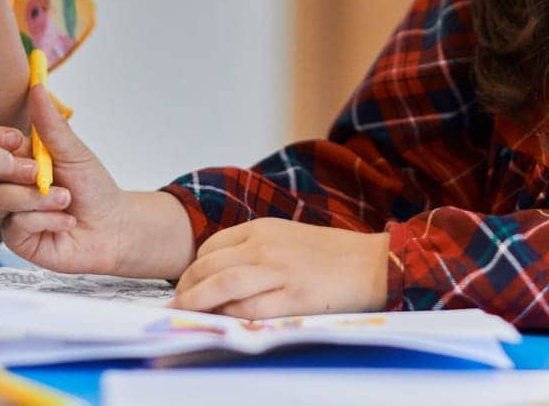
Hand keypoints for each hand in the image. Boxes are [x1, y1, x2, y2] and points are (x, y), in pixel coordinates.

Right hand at [0, 84, 128, 273]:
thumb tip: (37, 88)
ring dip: (41, 198)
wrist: (111, 227)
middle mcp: (5, 184)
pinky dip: (47, 219)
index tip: (16, 141)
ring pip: (2, 198)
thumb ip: (50, 125)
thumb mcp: (73, 152)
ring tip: (66, 199)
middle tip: (43, 174)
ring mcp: (7, 212)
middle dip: (18, 170)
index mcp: (15, 158)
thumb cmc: (93, 187)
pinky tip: (65, 221)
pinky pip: (17, 224)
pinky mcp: (15, 238)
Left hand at [171, 219, 388, 318]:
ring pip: (222, 286)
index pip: (211, 247)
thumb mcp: (287, 236)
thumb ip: (255, 247)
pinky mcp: (293, 298)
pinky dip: (229, 316)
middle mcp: (266, 246)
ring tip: (183, 314)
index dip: (193, 268)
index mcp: (263, 228)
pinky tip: (221, 321)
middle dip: (186, 288)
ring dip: (197, 302)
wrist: (373, 263)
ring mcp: (279, 272)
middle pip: (210, 266)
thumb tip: (220, 270)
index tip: (186, 285)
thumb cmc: (331, 253)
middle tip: (175, 305)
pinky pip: (250, 309)